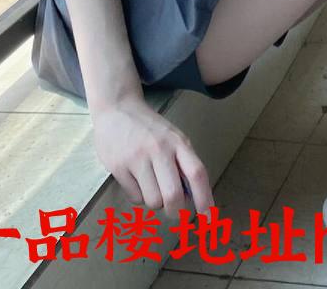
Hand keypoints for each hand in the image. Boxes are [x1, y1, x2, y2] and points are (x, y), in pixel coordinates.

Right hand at [91, 90, 214, 217]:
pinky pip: (135, 198)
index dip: (205, 198)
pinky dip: (138, 195)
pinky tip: (135, 178)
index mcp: (178, 142)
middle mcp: (159, 149)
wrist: (117, 108)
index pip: (196, 173)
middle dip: (176, 212)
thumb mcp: (173, 138)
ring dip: (155, 201)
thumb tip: (192, 198)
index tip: (209, 219)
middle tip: (175, 213)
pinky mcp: (118, 167)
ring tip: (151, 184)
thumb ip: (183, 163)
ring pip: (153, 201)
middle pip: (173, 195)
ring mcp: (137, 158)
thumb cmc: (150, 128)